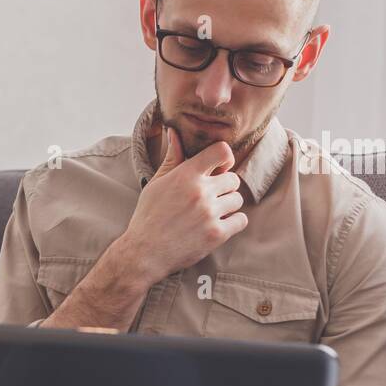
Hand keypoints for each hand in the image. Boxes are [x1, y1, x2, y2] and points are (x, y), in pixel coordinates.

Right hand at [113, 126, 247, 283]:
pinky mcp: (216, 234)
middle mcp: (200, 192)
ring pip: (238, 200)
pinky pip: (241, 220)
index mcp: (186, 175)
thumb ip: (172, 157)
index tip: (217, 170)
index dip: (224, 159)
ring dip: (228, 206)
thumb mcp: (156, 183)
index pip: (222, 151)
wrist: (143, 252)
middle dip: (224, 187)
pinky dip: (233, 223)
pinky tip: (217, 225)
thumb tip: (174, 132)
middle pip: (233, 179)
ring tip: (210, 214)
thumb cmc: (148, 216)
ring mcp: (210, 214)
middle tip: (209, 198)